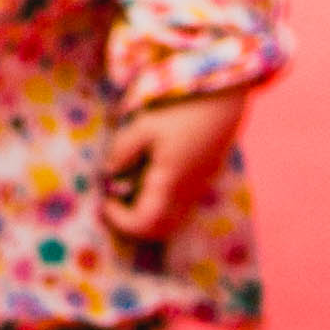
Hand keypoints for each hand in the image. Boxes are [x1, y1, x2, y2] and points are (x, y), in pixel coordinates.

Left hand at [101, 87, 249, 242]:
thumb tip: (108, 171)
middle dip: (135, 225)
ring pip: (175, 219)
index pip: (145, 223)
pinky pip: (183, 204)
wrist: (224, 100)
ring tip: (131, 192)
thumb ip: (123, 149)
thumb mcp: (145, 125)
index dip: (120, 221)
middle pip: (161, 230)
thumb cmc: (183, 110)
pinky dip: (163, 203)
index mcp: (170, 184)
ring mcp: (199, 186)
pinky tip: (152, 177)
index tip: (105, 202)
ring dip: (150, 215)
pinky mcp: (206, 177)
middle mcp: (187, 193)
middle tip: (115, 205)